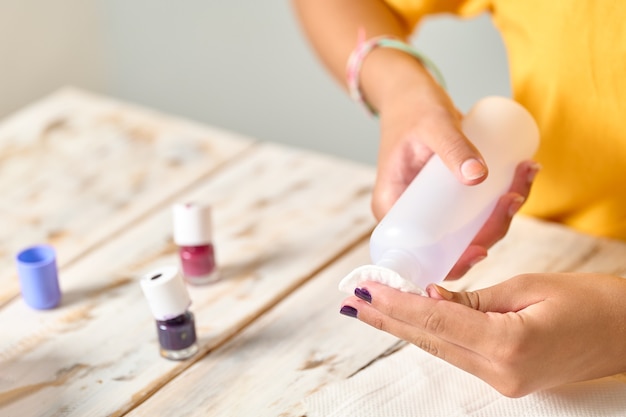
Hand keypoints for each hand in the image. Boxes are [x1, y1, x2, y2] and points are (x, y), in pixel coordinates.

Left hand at [340, 274, 625, 396]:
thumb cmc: (591, 302)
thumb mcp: (528, 287)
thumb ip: (474, 298)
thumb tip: (430, 297)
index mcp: (508, 344)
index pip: (435, 319)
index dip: (395, 304)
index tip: (363, 289)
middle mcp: (499, 371)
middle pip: (428, 338)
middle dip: (386, 318)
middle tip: (350, 300)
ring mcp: (502, 381)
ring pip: (439, 347)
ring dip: (403, 326)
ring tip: (369, 307)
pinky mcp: (505, 377)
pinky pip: (458, 351)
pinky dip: (431, 332)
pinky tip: (410, 318)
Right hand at [373, 81, 539, 277]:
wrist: (409, 91)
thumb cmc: (412, 107)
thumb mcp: (432, 126)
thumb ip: (453, 148)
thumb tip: (479, 177)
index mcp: (393, 209)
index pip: (421, 254)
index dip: (452, 262)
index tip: (481, 250)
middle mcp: (412, 215)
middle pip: (454, 245)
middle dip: (491, 229)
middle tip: (514, 195)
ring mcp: (432, 207)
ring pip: (471, 228)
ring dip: (504, 213)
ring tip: (525, 173)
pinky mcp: (449, 196)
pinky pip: (476, 209)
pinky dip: (502, 199)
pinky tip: (524, 175)